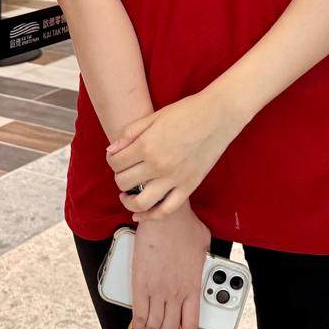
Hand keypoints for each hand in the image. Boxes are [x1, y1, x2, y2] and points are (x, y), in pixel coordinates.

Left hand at [107, 91, 243, 220]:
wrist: (218, 115)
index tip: (117, 157)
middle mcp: (158, 165)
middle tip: (125, 171)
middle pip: (124, 182)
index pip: (116, 163)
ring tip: (126, 195)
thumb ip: (129, 133)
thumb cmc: (186, 112)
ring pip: (141, 203)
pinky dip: (150, 216)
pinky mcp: (188, 187)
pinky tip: (141, 215)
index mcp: (147, 145)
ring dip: (128, 201)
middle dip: (119, 177)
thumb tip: (110, 150)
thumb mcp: (153, 116)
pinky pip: (166, 210)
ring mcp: (174, 179)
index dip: (112, 160)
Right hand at [129, 203, 209, 328]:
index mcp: (193, 287)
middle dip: (167, 328)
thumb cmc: (185, 226)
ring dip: (152, 324)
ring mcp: (157, 290)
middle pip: (169, 327)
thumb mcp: (205, 246)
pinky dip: (138, 321)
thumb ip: (206, 260)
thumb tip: (206, 259)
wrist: (165, 217)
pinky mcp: (140, 283)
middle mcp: (175, 293)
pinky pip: (138, 313)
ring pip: (153, 324)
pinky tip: (139, 320)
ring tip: (152, 318)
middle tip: (165, 321)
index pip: (190, 324)